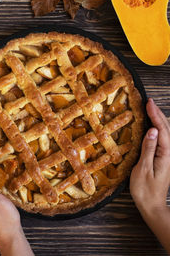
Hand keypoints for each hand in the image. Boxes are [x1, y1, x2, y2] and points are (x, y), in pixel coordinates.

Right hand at [130, 98, 169, 252]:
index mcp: (166, 155)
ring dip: (159, 120)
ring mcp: (167, 156)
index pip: (162, 130)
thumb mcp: (142, 169)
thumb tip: (151, 131)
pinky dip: (158, 129)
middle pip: (166, 129)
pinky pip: (162, 140)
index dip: (155, 115)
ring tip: (151, 109)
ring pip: (165, 133)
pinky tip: (152, 127)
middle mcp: (169, 154)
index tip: (148, 103)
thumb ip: (148, 149)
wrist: (152, 206)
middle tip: (148, 101)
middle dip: (158, 114)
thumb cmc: (145, 190)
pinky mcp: (163, 159)